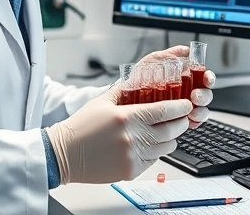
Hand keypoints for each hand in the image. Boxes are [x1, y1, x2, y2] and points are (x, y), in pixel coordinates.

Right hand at [46, 86, 191, 183]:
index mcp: (126, 117)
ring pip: (166, 147)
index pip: (164, 110)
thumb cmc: (81, 127)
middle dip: (181, 122)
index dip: (180, 107)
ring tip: (166, 131)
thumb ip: (125, 90)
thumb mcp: (103, 101)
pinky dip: (157, 152)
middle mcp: (132, 138)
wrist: (64, 154)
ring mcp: (132, 156)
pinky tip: (149, 144)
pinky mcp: (130, 171)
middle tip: (181, 117)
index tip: (186, 104)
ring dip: (171, 138)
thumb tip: (143, 79)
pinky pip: (154, 160)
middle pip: (171, 130)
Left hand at [134, 45, 215, 127]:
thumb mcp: (153, 61)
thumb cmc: (140, 77)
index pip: (203, 77)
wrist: (125, 96)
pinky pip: (192, 124)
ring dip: (200, 111)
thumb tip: (185, 50)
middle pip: (205, 94)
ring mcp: (184, 108)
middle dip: (204, 95)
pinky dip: (193, 123)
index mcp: (186, 78)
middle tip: (195, 96)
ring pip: (201, 110)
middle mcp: (188, 93)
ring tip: (191, 111)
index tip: (206, 78)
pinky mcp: (179, 121)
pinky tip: (188, 121)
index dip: (209, 78)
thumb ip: (170, 55)